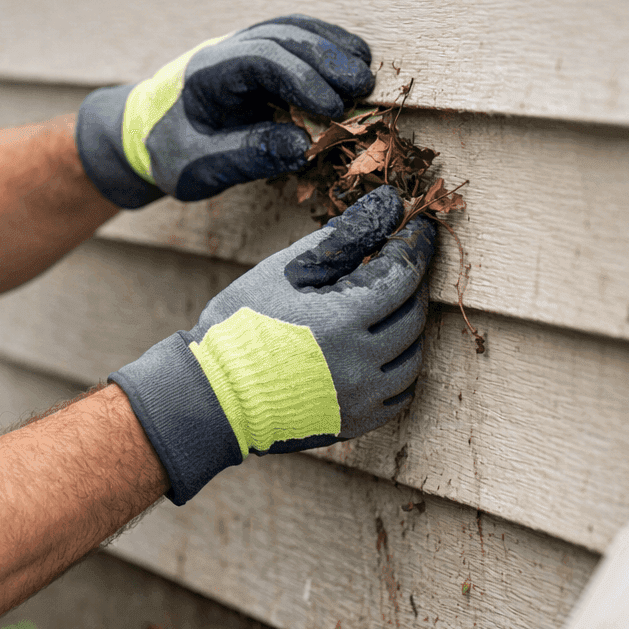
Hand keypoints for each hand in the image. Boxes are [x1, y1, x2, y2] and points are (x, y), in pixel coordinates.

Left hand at [75, 15, 374, 206]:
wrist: (145, 135)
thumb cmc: (169, 153)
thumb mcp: (198, 168)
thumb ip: (246, 156)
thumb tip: (303, 147)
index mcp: (205, 74)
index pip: (259, 58)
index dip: (301, 77)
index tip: (332, 109)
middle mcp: (225, 49)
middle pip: (282, 36)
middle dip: (326, 59)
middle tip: (362, 90)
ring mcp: (242, 47)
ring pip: (292, 29)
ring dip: (332, 48)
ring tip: (365, 76)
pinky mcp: (258, 56)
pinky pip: (296, 39)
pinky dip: (327, 47)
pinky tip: (353, 65)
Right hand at [109, 186, 435, 503]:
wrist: (213, 394)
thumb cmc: (240, 325)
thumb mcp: (284, 271)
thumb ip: (340, 239)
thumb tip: (384, 205)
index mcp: (343, 320)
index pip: (403, 274)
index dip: (412, 245)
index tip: (415, 226)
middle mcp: (361, 363)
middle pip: (412, 315)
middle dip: (410, 283)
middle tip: (397, 262)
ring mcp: (361, 398)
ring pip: (412, 358)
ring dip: (406, 328)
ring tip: (385, 307)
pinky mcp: (356, 423)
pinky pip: (399, 395)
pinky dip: (397, 369)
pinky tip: (379, 350)